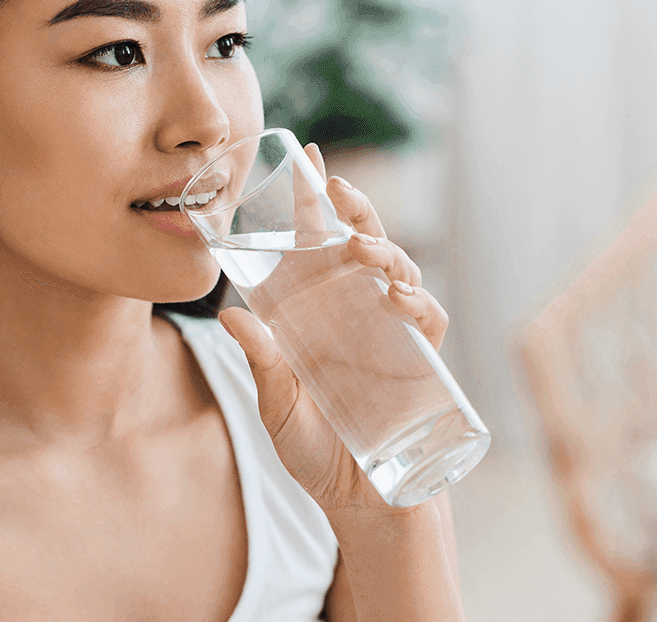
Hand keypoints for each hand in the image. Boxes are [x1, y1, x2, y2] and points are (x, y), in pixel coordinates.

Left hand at [218, 142, 449, 514]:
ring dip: (381, 248)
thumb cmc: (314, 449)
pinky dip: (416, 301)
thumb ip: (261, 363)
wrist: (360, 499)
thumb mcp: (277, 404)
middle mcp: (352, 310)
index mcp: (314, 311)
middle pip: (358, 243)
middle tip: (333, 185)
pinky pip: (426, 317)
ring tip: (362, 246)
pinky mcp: (419, 359)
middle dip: (351, 208)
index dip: (313, 202)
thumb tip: (230, 318)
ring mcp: (388, 331)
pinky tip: (397, 297)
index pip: (314, 244)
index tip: (306, 157)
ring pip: (395, 269)